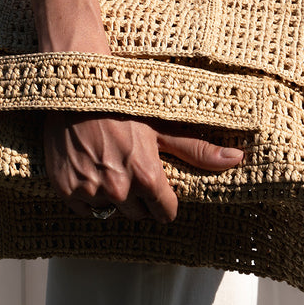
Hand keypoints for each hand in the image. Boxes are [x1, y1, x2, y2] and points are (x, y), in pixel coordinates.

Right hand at [43, 110, 243, 221]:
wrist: (74, 90)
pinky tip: (89, 169)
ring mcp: (91, 191)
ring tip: (108, 164)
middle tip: (129, 166)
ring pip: (111, 212)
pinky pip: (85, 209)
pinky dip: (87, 195)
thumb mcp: (161, 126)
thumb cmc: (121, 105)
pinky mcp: (66, 190)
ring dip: (112, 196)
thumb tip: (237, 159)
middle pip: (138, 214)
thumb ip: (197, 150)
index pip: (165, 213)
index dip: (164, 199)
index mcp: (147, 176)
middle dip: (138, 196)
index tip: (156, 184)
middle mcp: (119, 188)